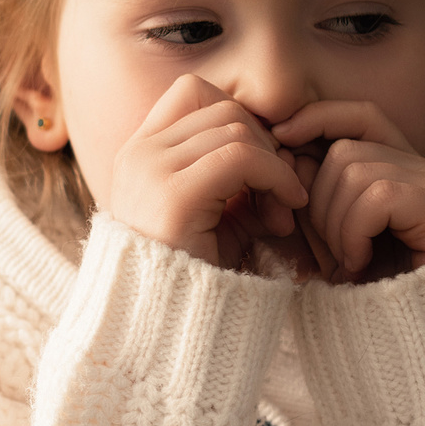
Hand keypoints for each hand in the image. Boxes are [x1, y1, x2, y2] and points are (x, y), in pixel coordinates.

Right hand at [108, 75, 311, 271]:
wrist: (164, 333)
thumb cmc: (196, 280)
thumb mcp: (216, 217)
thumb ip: (239, 177)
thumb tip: (286, 150)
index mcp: (139, 153)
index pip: (194, 91)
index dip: (240, 117)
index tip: (262, 164)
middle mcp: (138, 154)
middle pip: (223, 107)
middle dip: (265, 144)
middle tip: (282, 196)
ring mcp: (150, 170)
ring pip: (236, 128)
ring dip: (274, 166)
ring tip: (280, 214)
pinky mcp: (172, 195)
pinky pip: (241, 157)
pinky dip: (276, 178)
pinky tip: (286, 213)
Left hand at [270, 101, 424, 282]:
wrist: (416, 342)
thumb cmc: (367, 292)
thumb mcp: (328, 235)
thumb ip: (310, 194)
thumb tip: (283, 147)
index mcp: (403, 170)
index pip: (362, 116)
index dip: (320, 118)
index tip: (279, 136)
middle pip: (346, 150)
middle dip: (319, 201)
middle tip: (331, 251)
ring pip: (355, 172)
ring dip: (336, 224)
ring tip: (349, 262)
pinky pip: (377, 197)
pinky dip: (355, 233)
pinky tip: (360, 264)